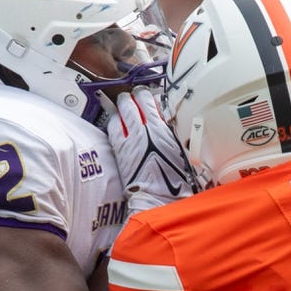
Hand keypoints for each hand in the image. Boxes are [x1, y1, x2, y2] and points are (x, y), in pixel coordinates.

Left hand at [108, 88, 197, 213]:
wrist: (159, 196)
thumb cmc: (174, 176)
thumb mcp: (177, 146)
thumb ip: (167, 127)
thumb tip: (159, 112)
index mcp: (159, 128)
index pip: (146, 99)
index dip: (144, 94)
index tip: (145, 95)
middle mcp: (140, 131)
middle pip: (129, 103)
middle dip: (130, 98)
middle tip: (133, 99)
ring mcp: (127, 140)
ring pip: (117, 114)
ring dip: (120, 110)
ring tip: (124, 111)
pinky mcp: (119, 151)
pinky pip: (112, 129)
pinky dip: (115, 123)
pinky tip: (118, 125)